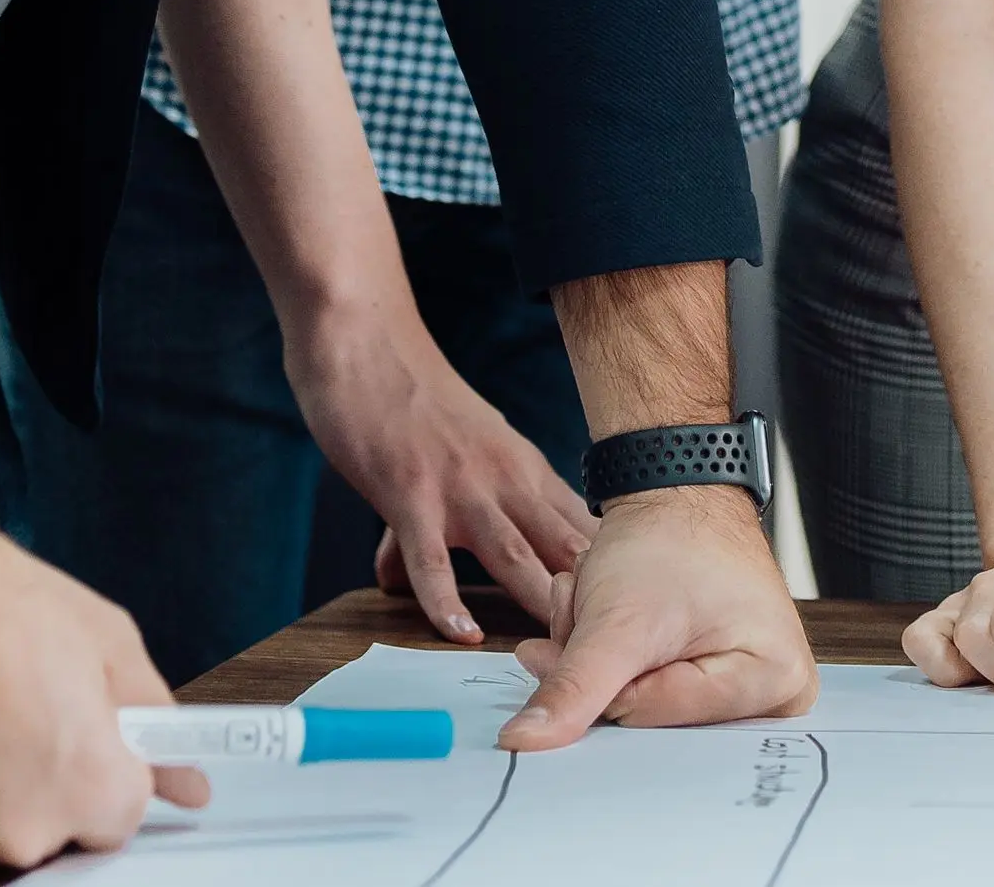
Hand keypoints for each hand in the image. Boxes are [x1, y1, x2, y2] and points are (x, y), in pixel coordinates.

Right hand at [283, 292, 594, 639]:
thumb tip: (398, 578)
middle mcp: (503, 478)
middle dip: (590, 599)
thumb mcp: (450, 451)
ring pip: (513, 556)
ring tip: (562, 652)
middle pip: (562, 547)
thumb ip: (433, 517)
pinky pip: (432, 559)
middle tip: (611, 645)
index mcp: (522, 467)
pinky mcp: (410, 494)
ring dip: (540, 603)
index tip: (628, 616)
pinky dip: (446, 599)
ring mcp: (460, 487)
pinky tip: (461, 634)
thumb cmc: (406, 395)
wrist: (365, 341)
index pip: (580, 527)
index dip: (607, 574)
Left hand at [501, 483, 812, 747]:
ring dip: (601, 663)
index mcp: (779, 683)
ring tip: (602, 606)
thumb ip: (573, 689)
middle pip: (658, 724)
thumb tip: (526, 744)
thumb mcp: (618, 621)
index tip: (584, 639)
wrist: (678, 493)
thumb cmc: (671, 540)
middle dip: (603, 675)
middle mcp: (779, 694)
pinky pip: (650, 694)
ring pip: (644, 709)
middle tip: (590, 617)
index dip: (607, 684)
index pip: (661, 722)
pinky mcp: (722, 679)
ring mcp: (752, 687)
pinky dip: (616, 661)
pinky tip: (615, 618)